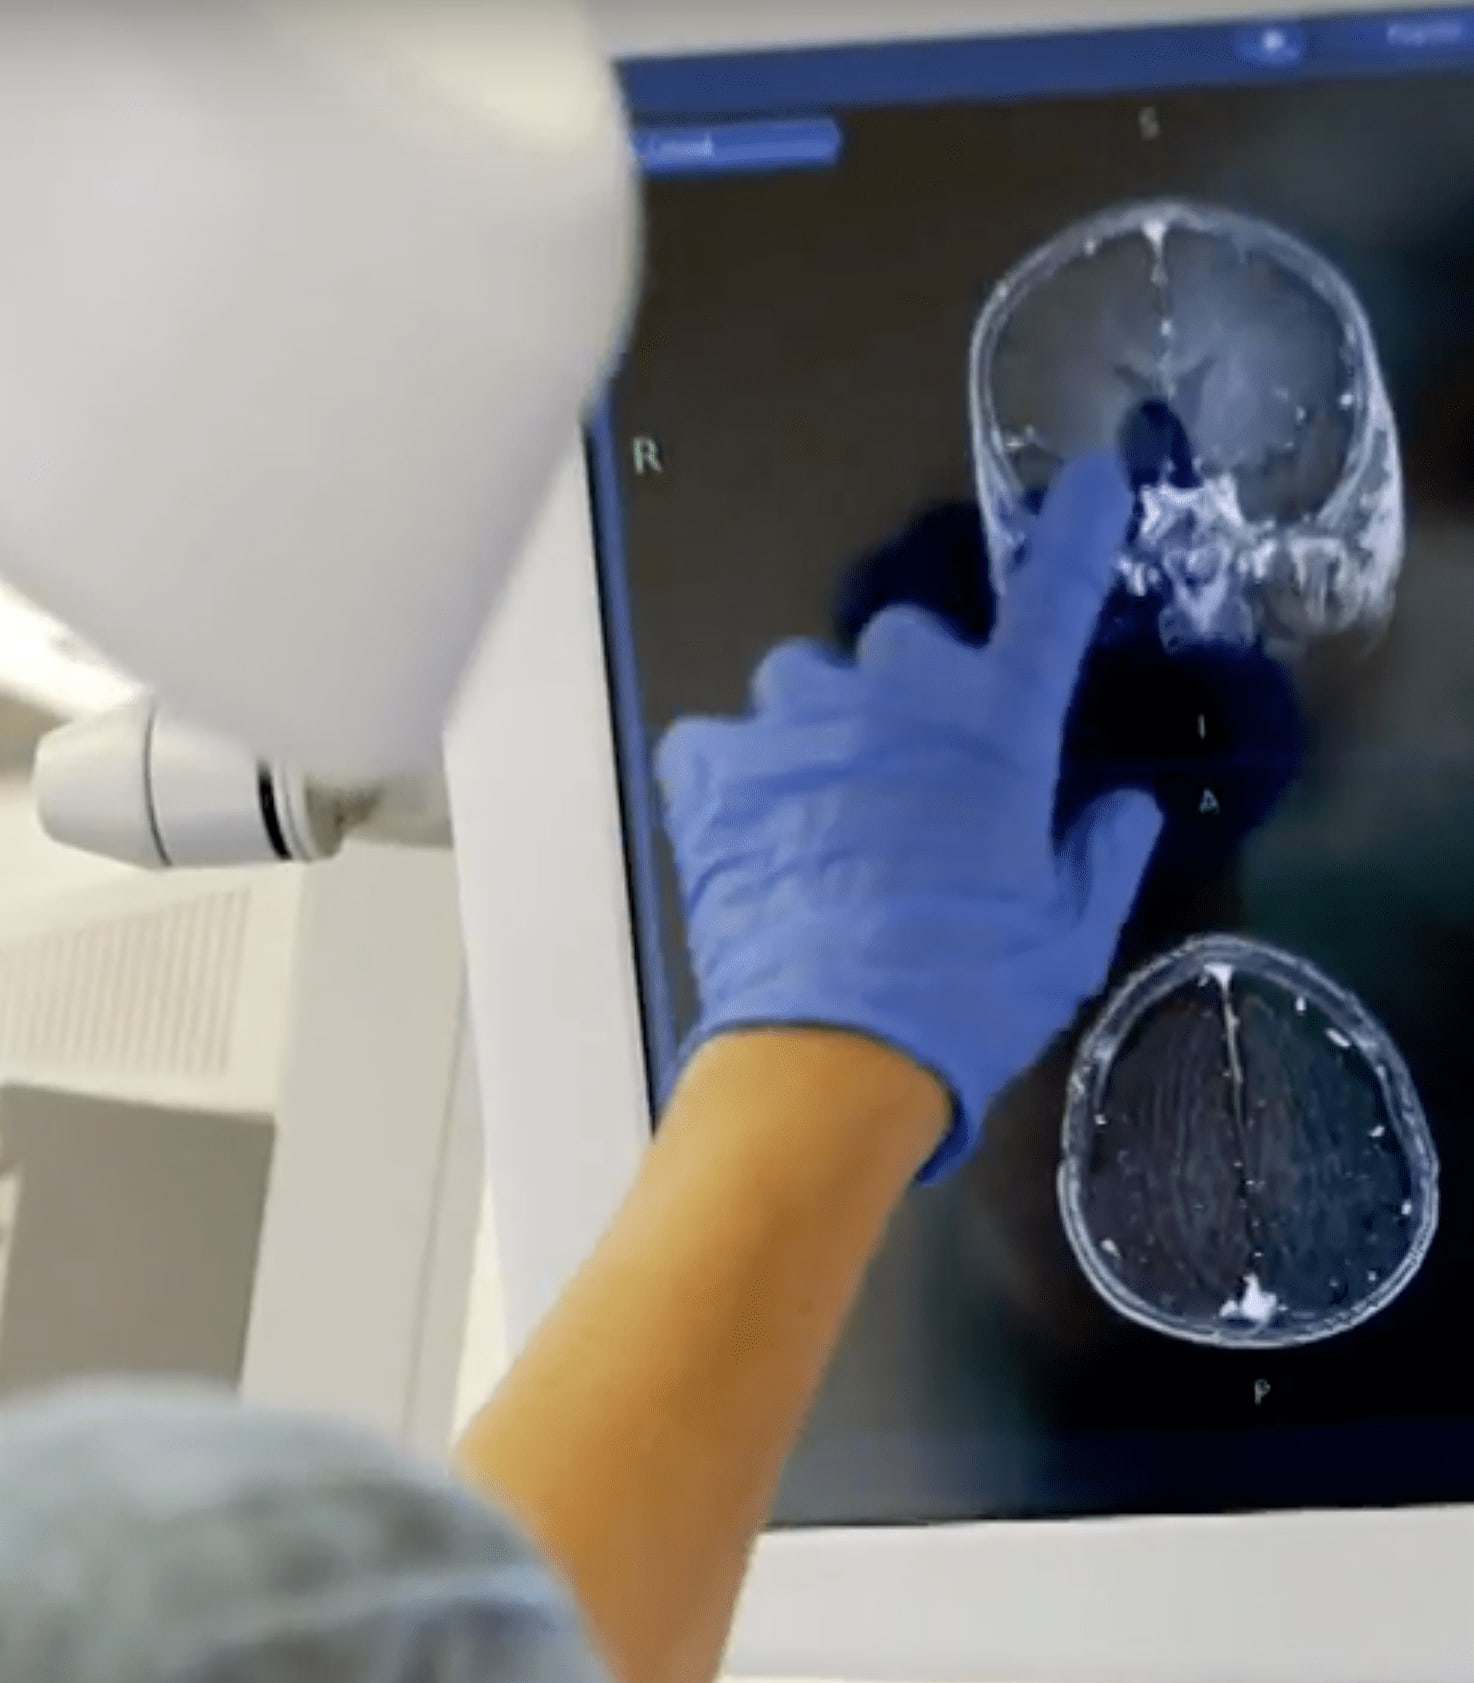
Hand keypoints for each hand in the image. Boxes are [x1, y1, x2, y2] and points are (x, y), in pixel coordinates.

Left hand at [656, 454, 1162, 1179]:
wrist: (833, 1051)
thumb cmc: (969, 990)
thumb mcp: (1066, 934)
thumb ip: (1099, 855)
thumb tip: (1123, 811)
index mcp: (995, 723)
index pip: (1051, 601)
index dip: (1075, 538)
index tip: (1092, 482)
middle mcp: (893, 695)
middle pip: (900, 647)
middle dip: (907, 696)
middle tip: (907, 784)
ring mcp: (792, 721)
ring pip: (802, 688)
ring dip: (817, 733)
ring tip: (818, 821)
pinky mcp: (709, 764)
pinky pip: (718, 743)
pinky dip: (733, 775)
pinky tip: (750, 836)